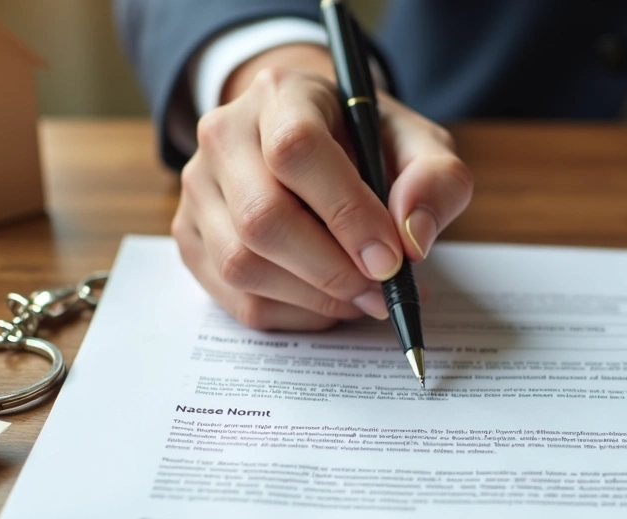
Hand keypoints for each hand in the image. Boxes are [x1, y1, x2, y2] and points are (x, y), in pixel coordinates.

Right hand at [173, 45, 472, 329]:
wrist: (312, 143)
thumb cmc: (367, 144)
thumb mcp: (418, 144)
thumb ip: (435, 180)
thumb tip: (411, 238)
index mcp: (280, 94)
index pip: (296, 149)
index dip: (346, 212)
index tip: (390, 257)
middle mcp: (223, 135)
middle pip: (261, 218)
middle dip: (332, 271)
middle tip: (382, 290)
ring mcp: (198, 189)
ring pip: (243, 266)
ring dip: (316, 300)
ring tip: (364, 296)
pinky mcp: (191, 238)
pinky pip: (239, 300)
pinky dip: (296, 316)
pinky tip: (331, 301)